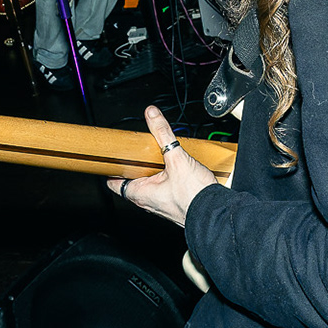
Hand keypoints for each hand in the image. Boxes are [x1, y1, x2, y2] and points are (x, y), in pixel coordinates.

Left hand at [106, 105, 221, 227]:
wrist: (215, 213)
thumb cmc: (194, 195)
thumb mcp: (176, 158)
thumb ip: (163, 133)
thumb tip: (152, 115)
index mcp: (141, 193)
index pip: (115, 184)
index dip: (112, 170)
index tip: (112, 159)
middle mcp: (148, 202)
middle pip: (133, 181)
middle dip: (135, 166)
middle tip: (138, 151)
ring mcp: (161, 205)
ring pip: (149, 186)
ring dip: (152, 172)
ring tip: (158, 157)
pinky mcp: (175, 204)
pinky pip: (164, 190)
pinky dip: (165, 178)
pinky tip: (176, 169)